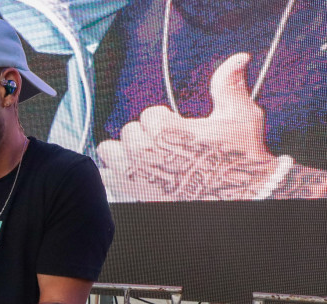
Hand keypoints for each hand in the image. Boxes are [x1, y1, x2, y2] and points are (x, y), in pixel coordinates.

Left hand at [98, 53, 279, 200]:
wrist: (242, 200)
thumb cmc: (239, 161)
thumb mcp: (240, 118)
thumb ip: (229, 86)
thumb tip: (238, 58)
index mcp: (166, 131)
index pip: (149, 114)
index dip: (165, 121)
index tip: (179, 131)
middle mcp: (144, 153)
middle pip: (128, 132)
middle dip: (145, 135)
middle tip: (166, 146)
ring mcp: (134, 176)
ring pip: (109, 151)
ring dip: (123, 152)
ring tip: (146, 159)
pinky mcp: (129, 195)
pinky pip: (106, 178)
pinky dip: (115, 176)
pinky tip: (134, 177)